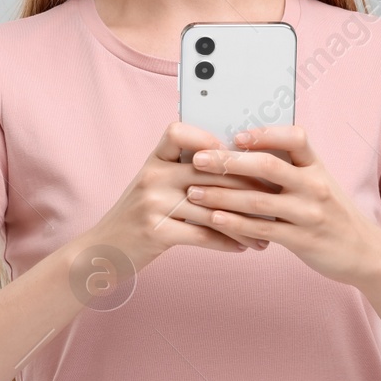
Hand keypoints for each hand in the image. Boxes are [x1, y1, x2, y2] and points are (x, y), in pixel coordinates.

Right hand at [84, 121, 274, 271]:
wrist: (104, 249)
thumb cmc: (139, 216)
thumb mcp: (154, 186)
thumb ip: (184, 172)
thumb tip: (239, 168)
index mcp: (154, 160)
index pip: (178, 132)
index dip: (208, 139)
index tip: (235, 153)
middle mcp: (152, 176)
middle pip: (209, 172)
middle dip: (247, 188)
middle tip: (275, 199)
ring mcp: (152, 203)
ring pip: (212, 208)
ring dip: (244, 224)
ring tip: (265, 233)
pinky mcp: (155, 232)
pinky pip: (202, 234)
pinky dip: (228, 242)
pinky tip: (244, 247)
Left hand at [176, 125, 380, 286]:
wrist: (364, 252)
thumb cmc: (330, 212)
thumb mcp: (319, 182)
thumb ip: (289, 168)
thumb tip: (241, 149)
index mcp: (317, 166)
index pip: (295, 137)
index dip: (265, 134)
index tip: (236, 135)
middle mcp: (314, 185)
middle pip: (268, 166)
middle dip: (228, 161)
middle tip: (198, 159)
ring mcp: (309, 213)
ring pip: (258, 200)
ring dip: (222, 195)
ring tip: (194, 191)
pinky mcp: (302, 240)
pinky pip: (262, 229)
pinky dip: (235, 223)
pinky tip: (213, 218)